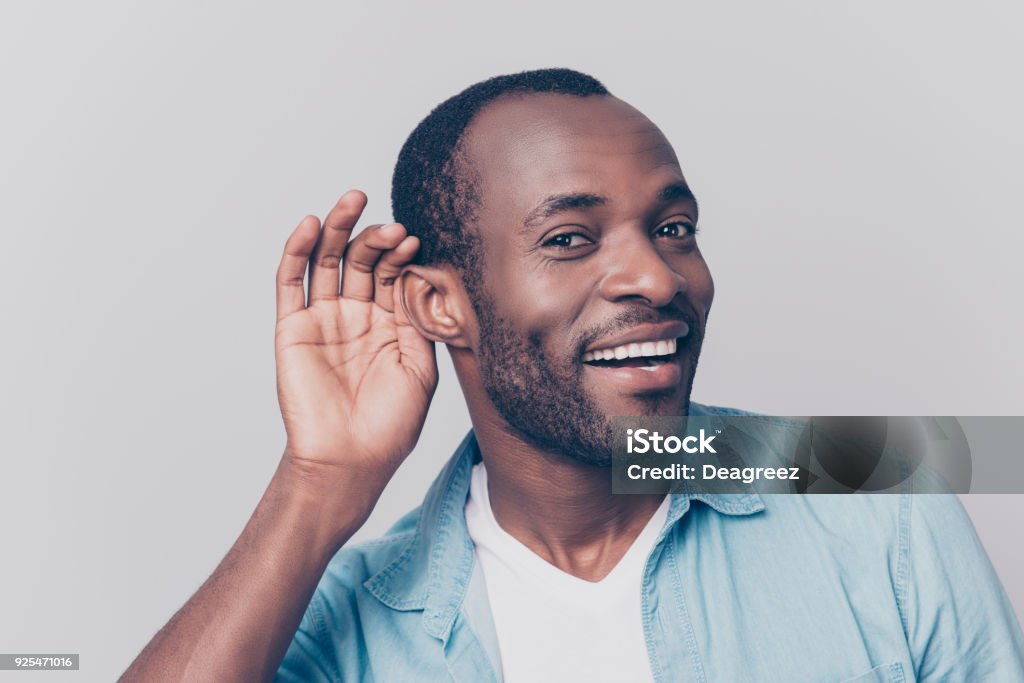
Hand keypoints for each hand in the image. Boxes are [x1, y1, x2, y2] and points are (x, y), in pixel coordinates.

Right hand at [274, 190, 436, 488]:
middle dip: (375, 237)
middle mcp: (356, 316)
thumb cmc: (391, 424)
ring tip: (352, 200)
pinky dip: (297, 251)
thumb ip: (419, 320)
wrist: (351, 459)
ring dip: (337, 228)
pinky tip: (310, 225)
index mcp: (389, 323)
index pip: (393, 273)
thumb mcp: (421, 367)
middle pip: (361, 260)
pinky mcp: (292, 328)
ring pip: (326, 261)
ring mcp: (323, 319)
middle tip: (391, 225)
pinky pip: (291, 282)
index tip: (414, 241)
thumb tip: (423, 275)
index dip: (401, 254)